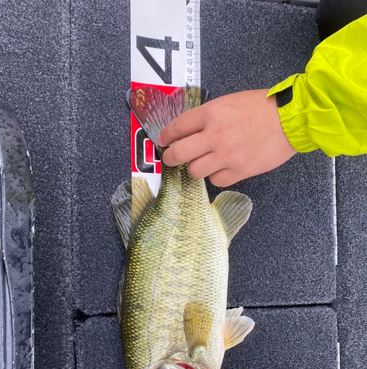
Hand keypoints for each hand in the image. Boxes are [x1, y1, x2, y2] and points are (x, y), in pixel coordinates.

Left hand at [157, 90, 295, 186]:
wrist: (291, 119)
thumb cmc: (263, 107)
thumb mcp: (230, 102)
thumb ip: (209, 116)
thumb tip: (191, 131)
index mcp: (212, 113)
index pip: (178, 127)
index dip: (167, 136)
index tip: (163, 141)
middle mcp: (215, 135)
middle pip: (180, 153)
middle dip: (171, 157)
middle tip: (171, 158)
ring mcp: (227, 155)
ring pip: (195, 171)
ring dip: (195, 168)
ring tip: (202, 163)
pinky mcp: (239, 171)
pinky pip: (216, 180)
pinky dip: (216, 175)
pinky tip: (221, 168)